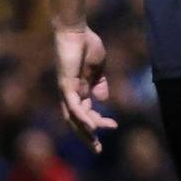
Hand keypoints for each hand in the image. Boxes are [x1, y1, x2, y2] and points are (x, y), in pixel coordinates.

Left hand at [53, 25, 115, 148]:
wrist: (76, 30)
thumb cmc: (86, 44)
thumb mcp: (98, 68)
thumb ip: (99, 84)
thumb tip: (103, 100)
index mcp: (79, 90)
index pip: (87, 113)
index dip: (100, 122)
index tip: (115, 125)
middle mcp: (70, 93)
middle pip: (77, 121)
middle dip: (88, 136)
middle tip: (98, 149)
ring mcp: (66, 90)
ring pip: (73, 118)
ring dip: (84, 132)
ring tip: (94, 144)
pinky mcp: (66, 85)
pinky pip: (73, 106)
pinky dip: (82, 117)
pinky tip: (91, 127)